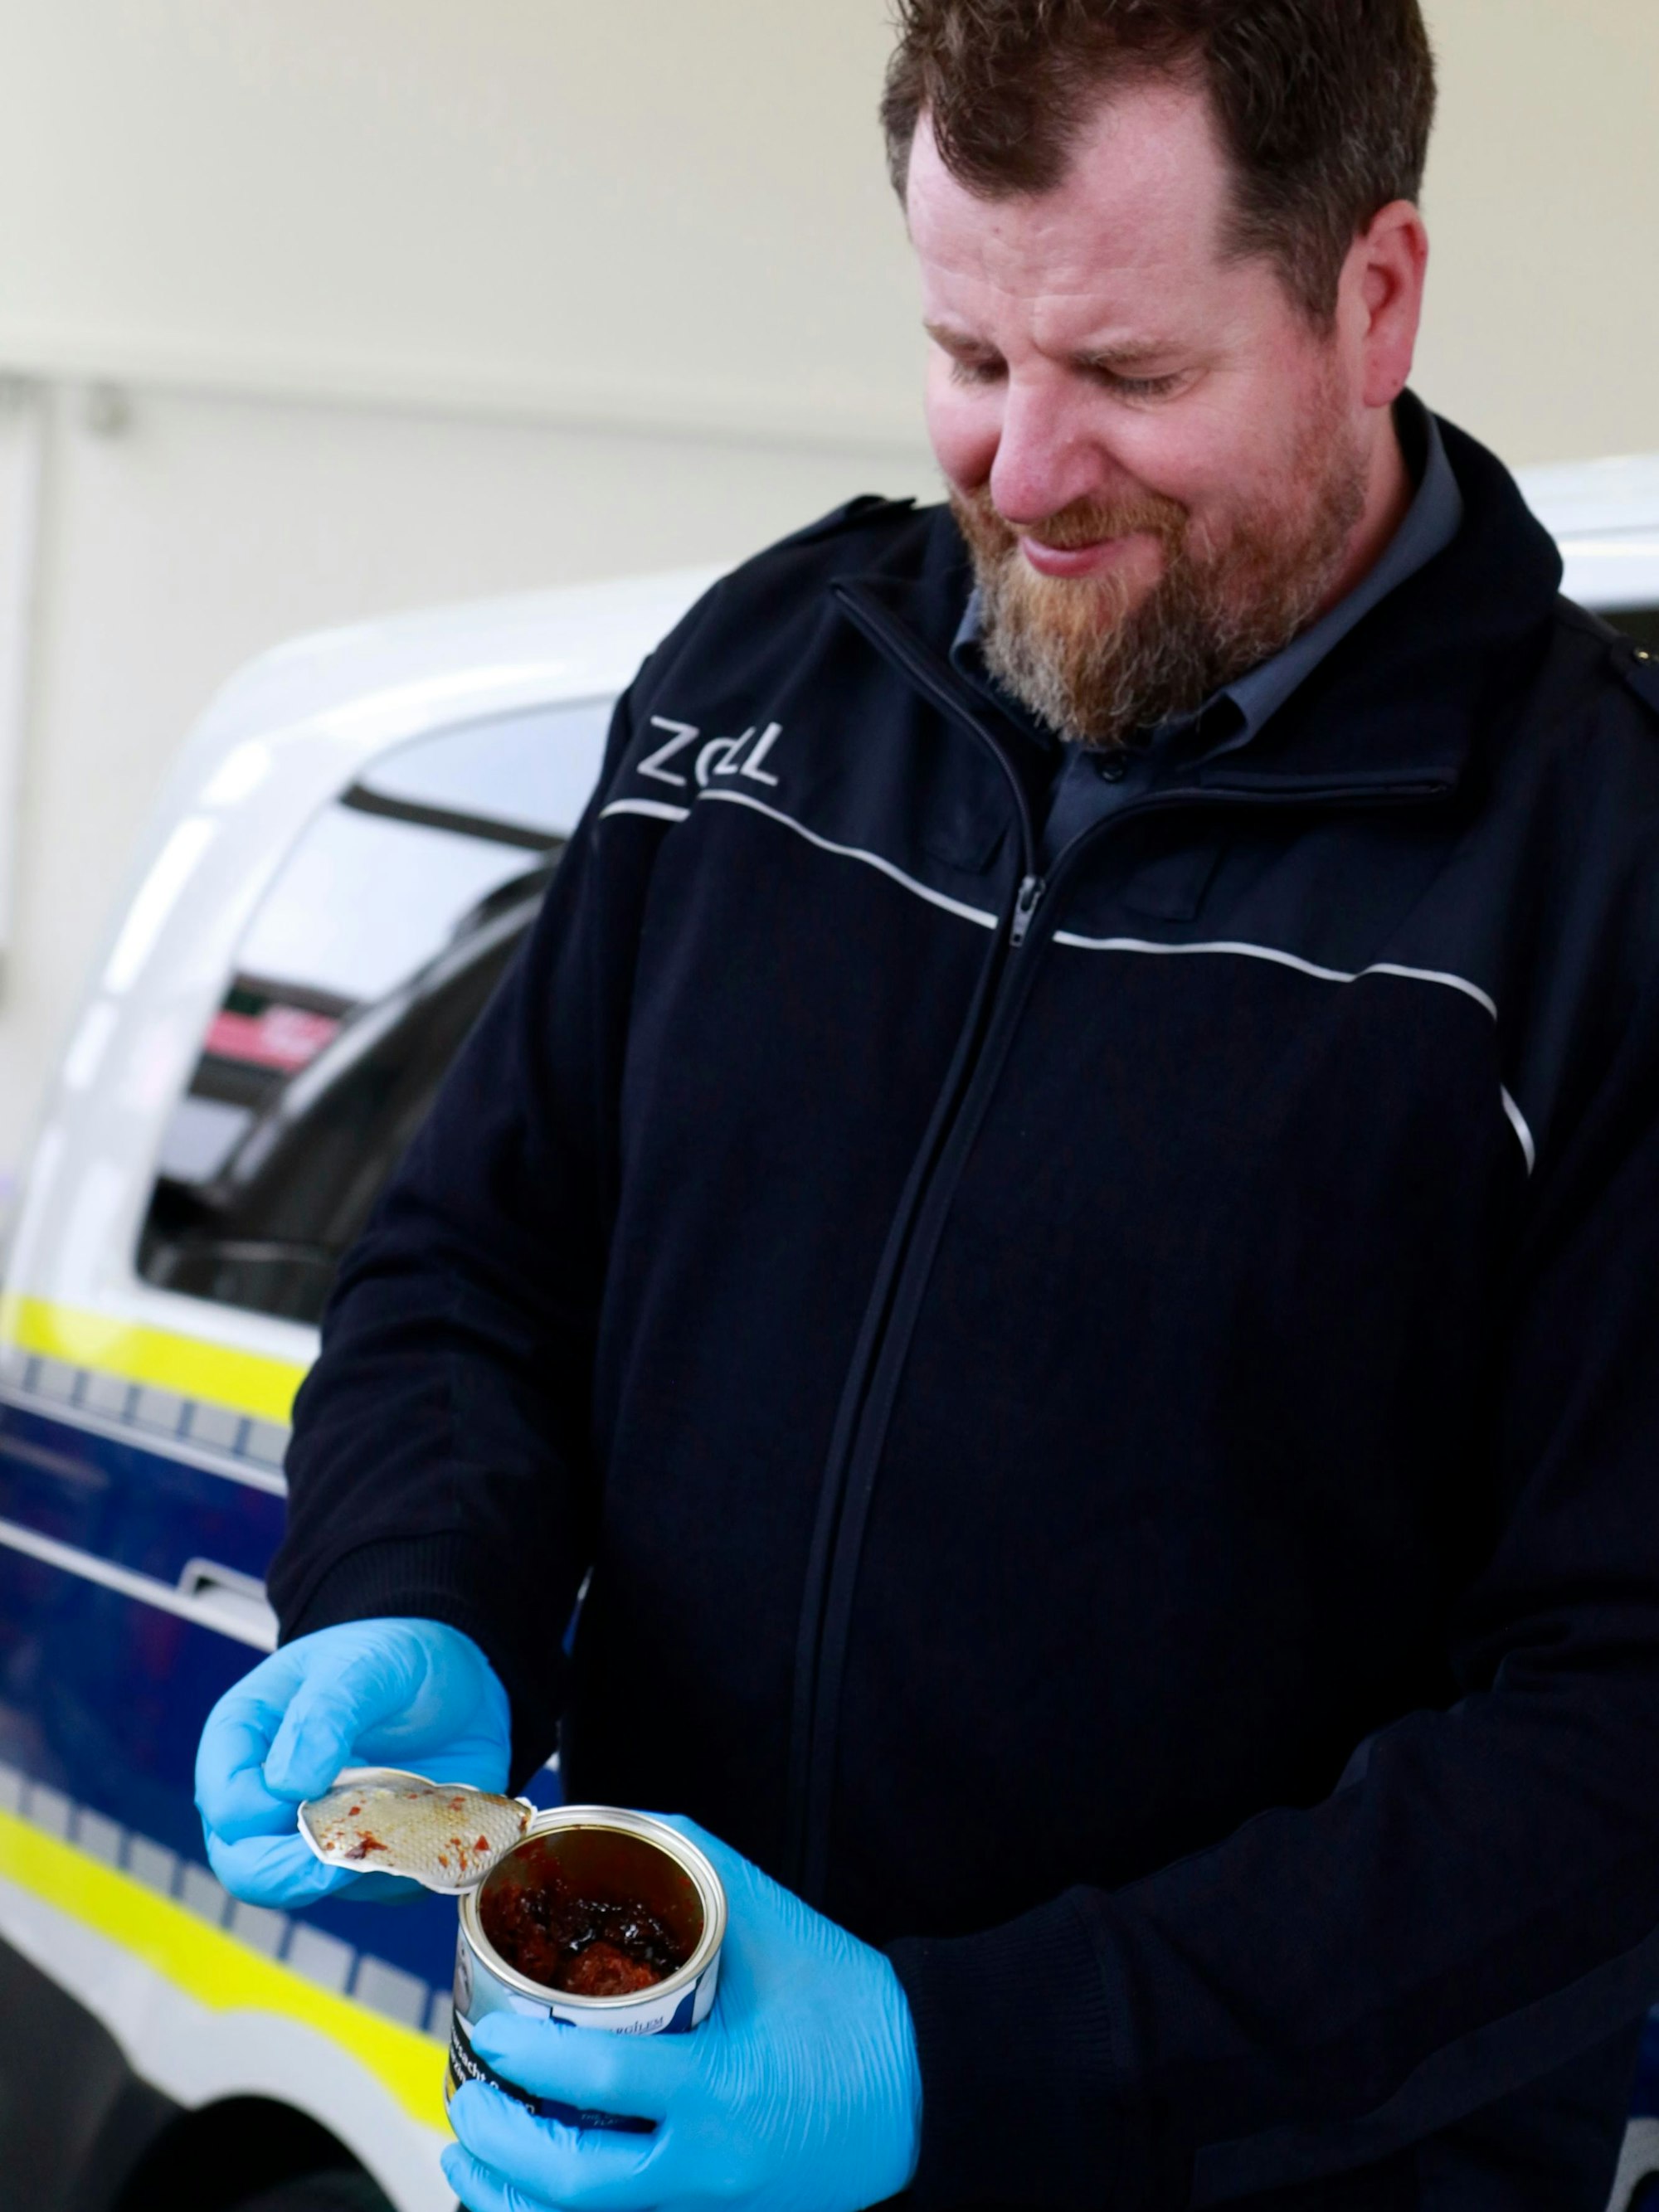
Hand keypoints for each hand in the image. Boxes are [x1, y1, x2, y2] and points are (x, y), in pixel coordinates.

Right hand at [195, 1617, 510, 1906]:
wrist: (456, 1679)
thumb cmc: (392, 1659)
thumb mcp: (365, 1663)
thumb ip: (325, 1712)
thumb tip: (289, 1785)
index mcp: (245, 1739)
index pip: (226, 1802)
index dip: (260, 1813)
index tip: (310, 1794)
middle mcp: (267, 1797)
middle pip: (244, 1866)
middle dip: (288, 1874)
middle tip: (343, 1861)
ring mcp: (313, 1833)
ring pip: (307, 1888)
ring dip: (354, 1869)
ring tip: (404, 1823)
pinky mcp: (361, 1856)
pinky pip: (369, 1890)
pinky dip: (397, 1872)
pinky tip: (428, 1828)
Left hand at [443, 1817, 920, 2211]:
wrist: (927, 2089)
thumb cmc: (855, 2008)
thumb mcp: (777, 1923)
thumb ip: (692, 1864)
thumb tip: (608, 1823)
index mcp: (726, 2087)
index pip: (601, 2085)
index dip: (527, 2059)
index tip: (488, 2031)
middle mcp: (711, 2165)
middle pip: (573, 2183)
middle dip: (500, 2147)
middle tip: (467, 2100)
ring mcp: (711, 2207)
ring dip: (513, 2198)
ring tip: (470, 2156)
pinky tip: (525, 2191)